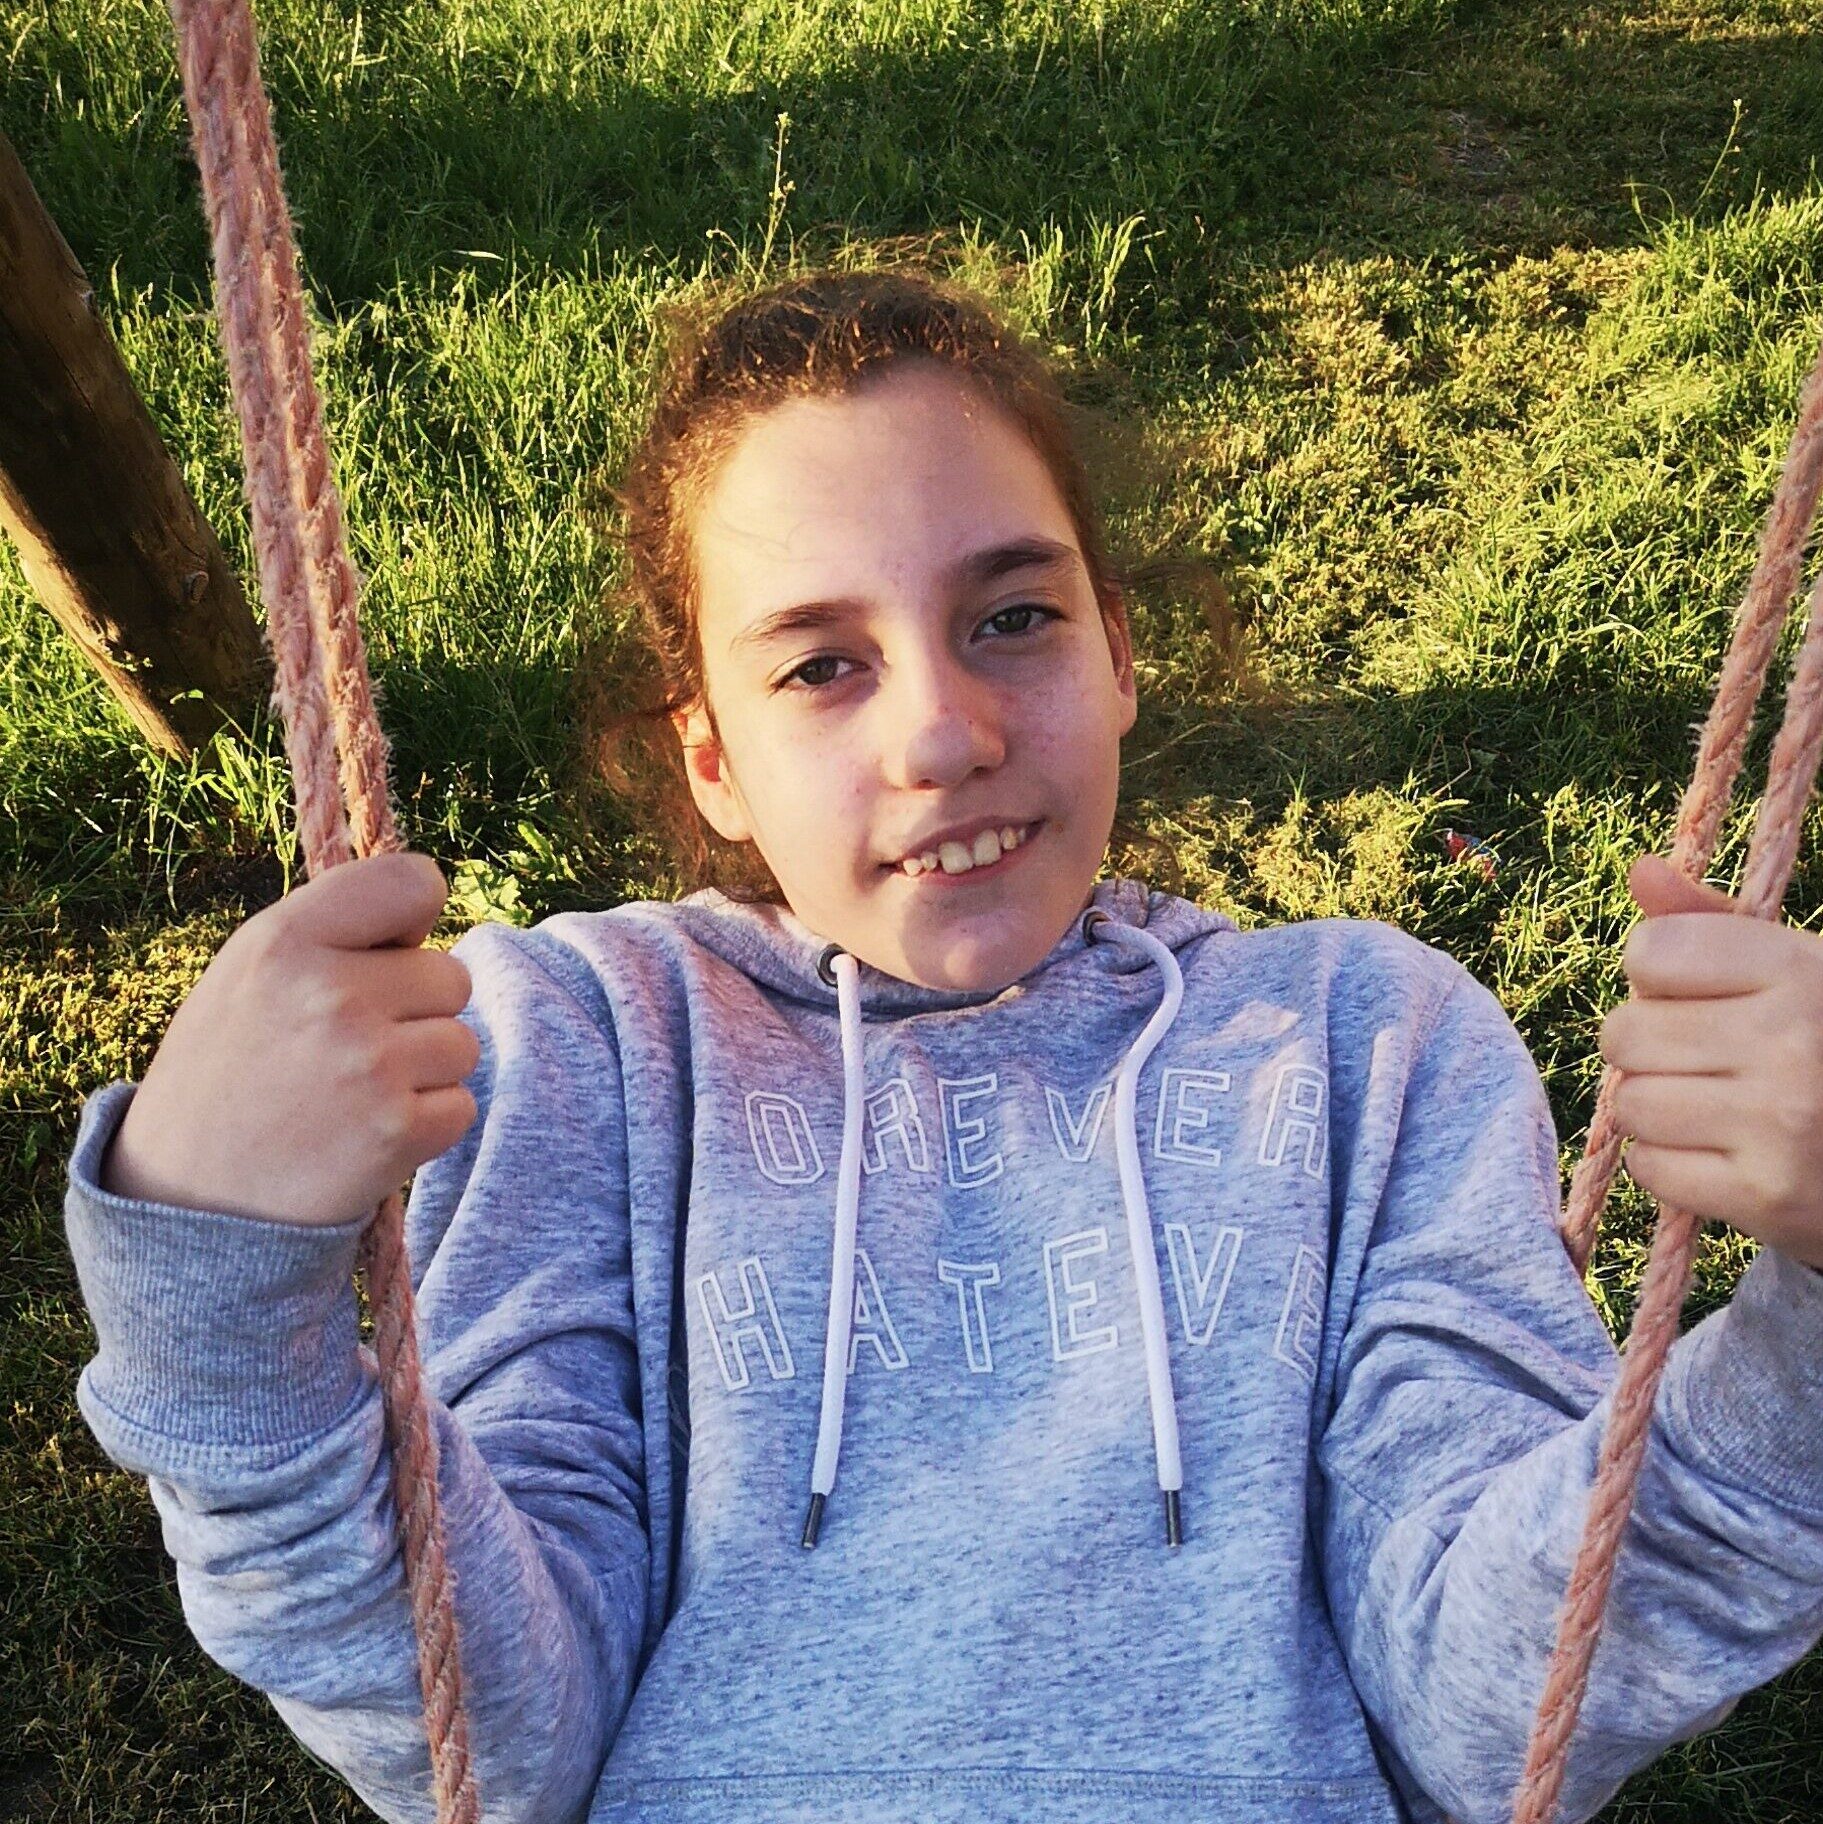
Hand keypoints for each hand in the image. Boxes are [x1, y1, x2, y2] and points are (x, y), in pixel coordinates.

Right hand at [100, 851, 480, 1227]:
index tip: (390, 951)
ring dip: (425, 1071)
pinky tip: (368, 1133)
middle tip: (352, 1048)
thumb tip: (427, 907)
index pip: (414, 882)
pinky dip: (428, 1123)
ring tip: (356, 1093)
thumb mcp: (248, 975)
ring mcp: (369, 1064)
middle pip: (451, 976)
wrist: (188, 1205)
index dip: (415, 918)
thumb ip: (332, 932)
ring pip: (462, 1044)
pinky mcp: (397, 1129)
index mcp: (285, 940)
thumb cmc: (228, 1074)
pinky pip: (461, 1105)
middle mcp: (330, 994)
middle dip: (417, 1010)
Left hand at [1599, 853, 1822, 1269]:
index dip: (1659, 976)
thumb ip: (1710, 923)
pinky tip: (1720, 1154)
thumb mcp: (1793, 970)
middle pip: (1625, 1032)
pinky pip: (1649, 1166)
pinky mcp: (1767, 1196)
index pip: (1651, 952)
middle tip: (1706, 1061)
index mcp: (1800, 970)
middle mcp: (1792, 1041)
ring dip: (1657, 1108)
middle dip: (1650, 1047)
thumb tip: (1641, 870)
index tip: (1700, 995)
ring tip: (1715, 1109)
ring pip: (1630, 1102)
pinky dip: (1669, 1164)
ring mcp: (1781, 1122)